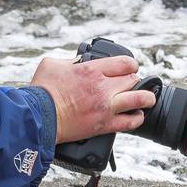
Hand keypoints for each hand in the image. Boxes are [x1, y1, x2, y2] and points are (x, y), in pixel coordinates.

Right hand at [30, 54, 156, 143]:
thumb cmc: (42, 92)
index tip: (129, 68)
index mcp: (92, 70)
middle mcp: (102, 88)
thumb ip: (70, 61)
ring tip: (147, 99)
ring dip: (146, 98)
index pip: (126, 63)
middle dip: (133, 80)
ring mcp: (106, 107)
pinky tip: (136, 115)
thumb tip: (78, 61)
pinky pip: (131, 122)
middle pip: (133, 79)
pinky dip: (137, 118)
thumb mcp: (52, 64)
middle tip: (129, 84)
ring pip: (139, 99)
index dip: (131, 65)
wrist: (39, 118)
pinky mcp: (104, 125)